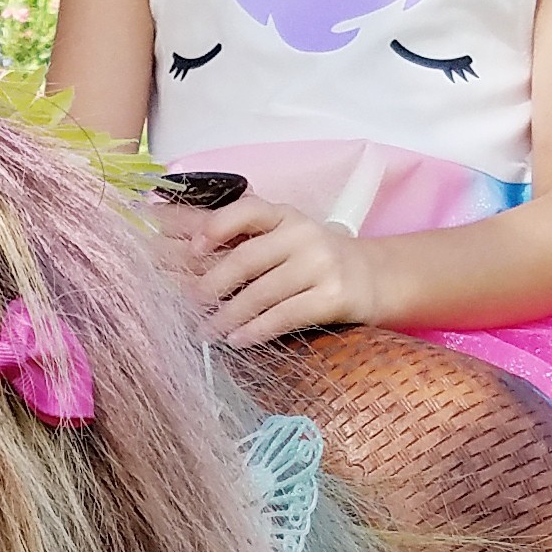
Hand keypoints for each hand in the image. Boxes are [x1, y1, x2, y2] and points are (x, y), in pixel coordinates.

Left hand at [153, 189, 375, 346]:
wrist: (375, 277)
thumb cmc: (313, 259)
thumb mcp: (282, 238)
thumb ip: (239, 240)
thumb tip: (177, 243)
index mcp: (283, 215)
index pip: (247, 210)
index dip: (217, 226)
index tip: (192, 247)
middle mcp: (302, 234)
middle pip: (247, 259)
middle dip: (211, 285)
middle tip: (187, 305)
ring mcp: (320, 265)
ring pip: (262, 293)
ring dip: (228, 316)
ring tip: (206, 332)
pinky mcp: (333, 296)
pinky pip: (285, 315)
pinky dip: (256, 330)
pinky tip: (237, 340)